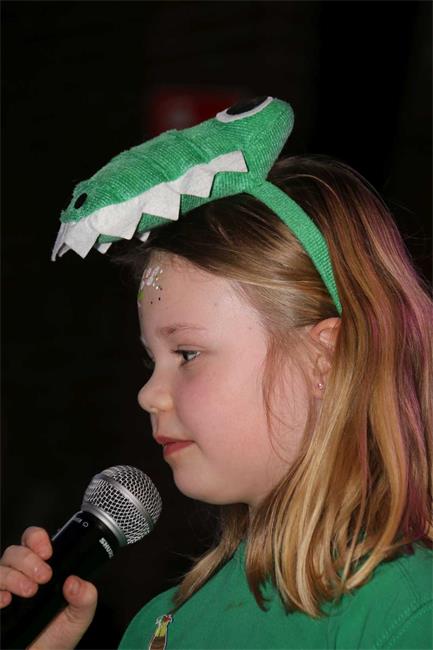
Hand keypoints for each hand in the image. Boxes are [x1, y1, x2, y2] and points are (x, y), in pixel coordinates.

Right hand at [0, 526, 97, 648]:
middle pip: (15, 551)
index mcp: (41, 569)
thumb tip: (76, 582)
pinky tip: (6, 601)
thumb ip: (85, 597)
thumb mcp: (79, 616)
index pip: (33, 541)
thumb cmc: (56, 637)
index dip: (37, 539)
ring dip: (14, 576)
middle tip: (44, 576)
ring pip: (0, 568)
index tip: (48, 552)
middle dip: (29, 559)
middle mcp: (20, 575)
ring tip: (30, 591)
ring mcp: (5, 590)